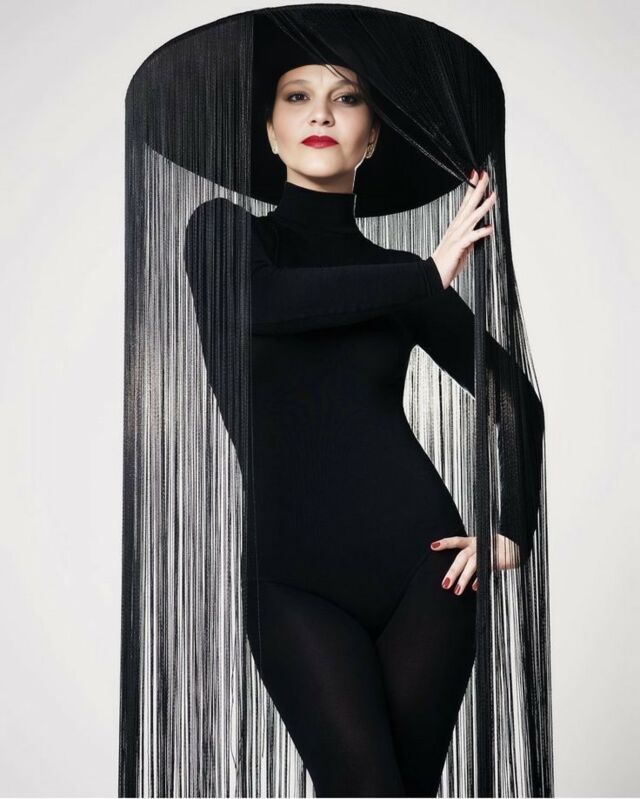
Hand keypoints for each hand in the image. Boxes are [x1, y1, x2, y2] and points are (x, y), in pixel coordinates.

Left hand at [429, 532, 520, 593]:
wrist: (518, 545)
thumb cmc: (499, 550)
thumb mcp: (484, 553)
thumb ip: (474, 563)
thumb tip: (466, 580)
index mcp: (473, 541)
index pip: (456, 540)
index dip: (445, 543)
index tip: (432, 546)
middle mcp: (478, 544)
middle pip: (462, 557)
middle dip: (453, 571)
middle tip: (444, 585)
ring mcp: (487, 551)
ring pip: (472, 564)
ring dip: (464, 578)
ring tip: (457, 591)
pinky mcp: (496, 559)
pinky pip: (485, 569)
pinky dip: (479, 579)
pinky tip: (474, 588)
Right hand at [431, 169, 495, 288]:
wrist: (433, 275)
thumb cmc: (446, 263)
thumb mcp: (462, 246)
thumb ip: (470, 237)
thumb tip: (480, 232)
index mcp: (456, 226)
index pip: (465, 203)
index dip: (472, 189)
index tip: (477, 176)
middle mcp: (456, 228)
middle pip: (469, 205)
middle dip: (478, 189)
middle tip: (485, 176)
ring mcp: (457, 237)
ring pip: (472, 218)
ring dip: (483, 207)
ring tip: (493, 197)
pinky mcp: (458, 247)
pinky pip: (471, 238)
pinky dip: (480, 232)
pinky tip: (489, 228)